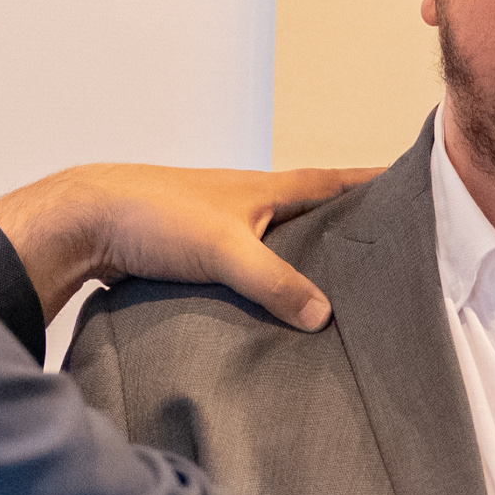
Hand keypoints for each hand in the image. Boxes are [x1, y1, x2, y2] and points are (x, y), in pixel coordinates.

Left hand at [0, 163, 379, 328]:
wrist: (83, 223)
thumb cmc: (153, 216)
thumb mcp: (224, 249)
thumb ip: (275, 281)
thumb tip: (324, 314)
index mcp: (262, 188)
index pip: (330, 180)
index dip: (369, 181)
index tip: (412, 180)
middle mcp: (244, 201)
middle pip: (306, 210)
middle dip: (343, 224)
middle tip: (384, 246)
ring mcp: (216, 226)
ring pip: (272, 240)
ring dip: (300, 256)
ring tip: (336, 286)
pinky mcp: (188, 253)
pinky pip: (241, 267)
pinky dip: (262, 280)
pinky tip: (269, 309)